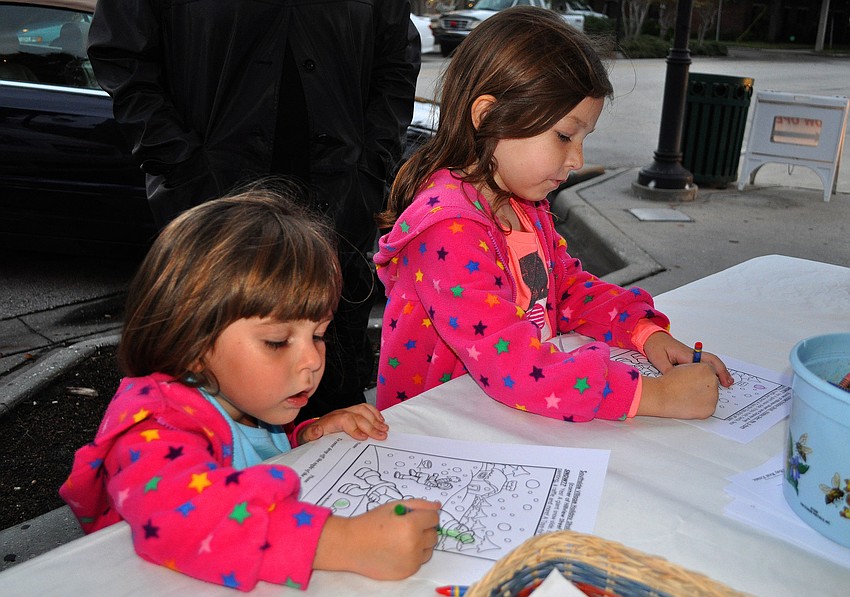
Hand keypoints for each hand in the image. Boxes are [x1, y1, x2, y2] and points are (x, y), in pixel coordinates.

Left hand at [297, 403, 388, 443]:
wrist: (311, 430)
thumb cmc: (311, 436)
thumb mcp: (307, 438)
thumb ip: (311, 434)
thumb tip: (316, 431)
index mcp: (329, 421)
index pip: (345, 420)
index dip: (355, 428)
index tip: (364, 438)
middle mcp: (339, 413)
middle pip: (358, 415)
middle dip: (371, 426)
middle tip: (381, 435)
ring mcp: (346, 411)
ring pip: (363, 410)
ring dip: (375, 419)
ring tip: (384, 428)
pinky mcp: (352, 412)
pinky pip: (365, 408)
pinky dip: (374, 413)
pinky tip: (381, 420)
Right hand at [314, 499, 439, 578]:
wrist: (352, 545)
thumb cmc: (371, 523)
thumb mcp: (394, 506)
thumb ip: (419, 505)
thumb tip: (438, 506)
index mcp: (411, 525)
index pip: (434, 518)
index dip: (424, 515)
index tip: (414, 516)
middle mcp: (414, 544)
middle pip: (434, 534)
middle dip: (424, 529)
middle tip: (406, 527)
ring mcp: (411, 560)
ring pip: (429, 549)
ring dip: (421, 543)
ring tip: (401, 540)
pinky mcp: (407, 572)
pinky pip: (419, 561)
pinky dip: (413, 556)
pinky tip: (397, 550)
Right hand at [638, 364, 719, 418]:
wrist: (661, 396)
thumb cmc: (669, 383)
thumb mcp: (684, 367)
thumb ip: (697, 370)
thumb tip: (702, 376)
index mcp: (707, 369)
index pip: (711, 372)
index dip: (701, 377)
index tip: (695, 381)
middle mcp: (713, 381)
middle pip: (712, 384)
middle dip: (703, 387)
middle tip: (689, 389)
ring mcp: (713, 396)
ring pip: (711, 397)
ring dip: (702, 397)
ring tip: (687, 397)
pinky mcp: (710, 409)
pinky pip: (708, 408)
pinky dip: (701, 408)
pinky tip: (689, 404)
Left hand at [643, 332, 733, 387]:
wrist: (652, 337)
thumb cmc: (655, 346)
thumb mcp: (658, 359)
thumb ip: (668, 370)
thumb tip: (677, 381)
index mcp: (685, 353)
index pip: (704, 362)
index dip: (714, 371)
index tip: (720, 380)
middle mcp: (690, 353)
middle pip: (712, 360)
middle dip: (722, 371)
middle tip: (728, 382)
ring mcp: (690, 355)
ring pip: (709, 361)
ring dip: (718, 370)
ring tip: (726, 381)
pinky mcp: (688, 357)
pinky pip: (703, 363)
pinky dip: (711, 369)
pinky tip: (713, 377)